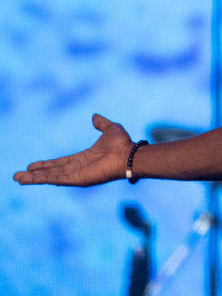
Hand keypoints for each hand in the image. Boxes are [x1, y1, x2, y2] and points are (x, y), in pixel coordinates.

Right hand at [14, 114, 132, 185]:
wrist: (130, 154)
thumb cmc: (123, 144)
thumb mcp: (110, 129)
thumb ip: (101, 124)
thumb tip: (95, 117)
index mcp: (84, 158)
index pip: (60, 162)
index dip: (46, 164)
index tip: (32, 165)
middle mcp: (79, 168)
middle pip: (52, 171)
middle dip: (35, 174)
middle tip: (18, 176)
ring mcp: (78, 174)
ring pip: (50, 176)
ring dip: (34, 178)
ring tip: (17, 178)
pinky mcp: (78, 179)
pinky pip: (57, 178)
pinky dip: (43, 178)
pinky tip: (30, 179)